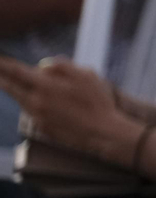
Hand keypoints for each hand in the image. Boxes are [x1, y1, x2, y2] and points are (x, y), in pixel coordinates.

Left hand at [0, 56, 143, 166]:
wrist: (102, 133)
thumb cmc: (97, 102)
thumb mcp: (86, 76)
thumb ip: (62, 66)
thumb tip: (42, 64)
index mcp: (46, 86)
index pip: (17, 71)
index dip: (4, 64)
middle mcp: (36, 102)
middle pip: (10, 87)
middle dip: (2, 78)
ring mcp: (37, 117)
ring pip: (21, 99)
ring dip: (16, 90)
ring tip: (12, 82)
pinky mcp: (41, 127)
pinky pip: (32, 111)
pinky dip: (32, 103)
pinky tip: (44, 102)